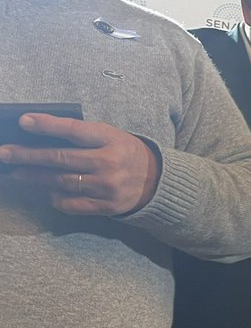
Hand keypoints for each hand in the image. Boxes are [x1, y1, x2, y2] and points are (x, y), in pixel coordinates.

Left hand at [0, 113, 159, 215]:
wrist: (158, 181)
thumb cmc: (126, 153)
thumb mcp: (111, 136)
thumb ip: (82, 136)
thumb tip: (41, 136)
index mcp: (110, 139)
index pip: (74, 130)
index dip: (48, 125)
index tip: (24, 121)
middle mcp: (108, 163)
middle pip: (60, 159)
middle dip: (28, 156)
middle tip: (5, 153)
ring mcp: (107, 186)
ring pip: (61, 182)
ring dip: (35, 178)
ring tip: (16, 173)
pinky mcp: (106, 206)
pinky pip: (72, 204)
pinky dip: (56, 198)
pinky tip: (48, 191)